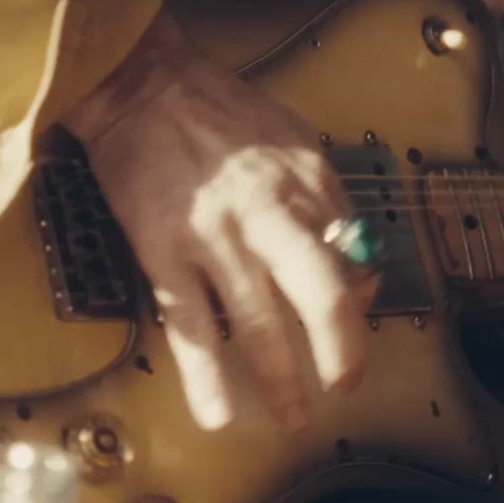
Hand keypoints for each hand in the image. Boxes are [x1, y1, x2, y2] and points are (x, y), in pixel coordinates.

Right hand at [65, 16, 375, 433]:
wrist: (142, 83)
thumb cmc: (219, 112)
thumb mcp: (294, 141)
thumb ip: (328, 203)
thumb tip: (359, 268)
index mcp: (309, 181)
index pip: (354, 255)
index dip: (361, 301)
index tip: (355, 329)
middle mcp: (271, 212)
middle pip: (321, 297)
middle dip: (341, 354)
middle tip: (346, 387)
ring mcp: (216, 237)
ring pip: (259, 325)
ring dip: (281, 382)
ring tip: (294, 419)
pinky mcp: (164, 253)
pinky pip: (190, 328)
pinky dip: (206, 379)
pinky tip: (218, 415)